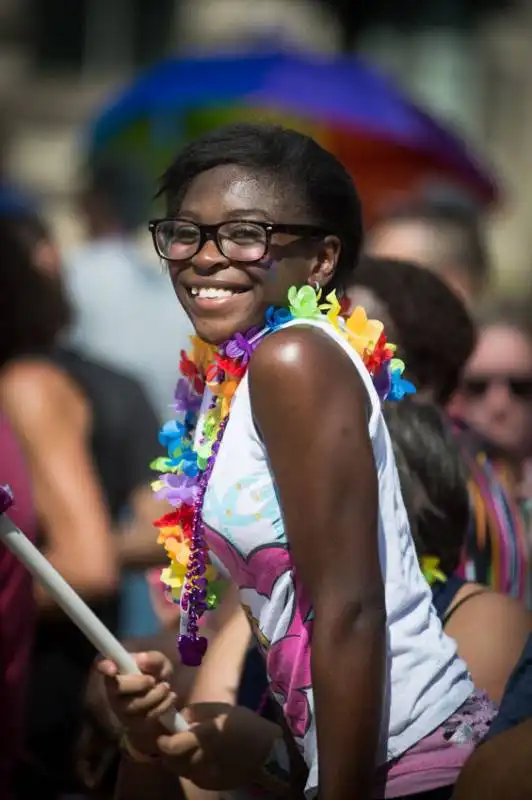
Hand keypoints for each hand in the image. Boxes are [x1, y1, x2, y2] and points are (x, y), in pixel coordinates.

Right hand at [97, 651, 175, 754]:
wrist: (164, 699)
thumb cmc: (155, 675)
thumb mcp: (159, 664)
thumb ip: (153, 659)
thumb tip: (142, 659)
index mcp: (117, 669)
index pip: (102, 665)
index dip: (105, 666)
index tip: (113, 669)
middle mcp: (114, 690)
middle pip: (118, 688)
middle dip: (138, 684)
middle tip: (152, 680)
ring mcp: (121, 708)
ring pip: (134, 705)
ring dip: (154, 695)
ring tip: (166, 686)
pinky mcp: (133, 723)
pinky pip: (146, 717)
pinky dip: (162, 705)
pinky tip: (170, 697)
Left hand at [156, 703, 287, 792]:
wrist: (267, 752)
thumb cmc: (246, 725)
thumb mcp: (222, 709)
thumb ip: (197, 711)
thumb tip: (180, 716)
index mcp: (204, 737)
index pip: (171, 746)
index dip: (163, 740)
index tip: (163, 732)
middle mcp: (201, 759)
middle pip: (171, 761)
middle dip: (167, 751)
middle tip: (171, 739)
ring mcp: (205, 775)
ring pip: (179, 770)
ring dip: (177, 759)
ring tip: (184, 748)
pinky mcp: (210, 785)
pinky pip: (191, 776)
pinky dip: (189, 767)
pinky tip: (198, 758)